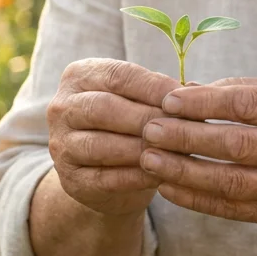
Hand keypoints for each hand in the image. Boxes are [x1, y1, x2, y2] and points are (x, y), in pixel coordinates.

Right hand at [47, 58, 181, 216]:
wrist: (107, 173)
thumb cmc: (131, 125)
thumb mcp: (141, 101)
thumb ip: (161, 94)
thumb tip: (195, 90)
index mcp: (79, 76)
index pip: (117, 76)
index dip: (153, 87)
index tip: (184, 97)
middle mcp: (62, 107)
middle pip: (103, 108)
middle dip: (146, 118)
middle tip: (182, 128)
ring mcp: (61, 145)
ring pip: (100, 145)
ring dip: (141, 149)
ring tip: (174, 153)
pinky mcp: (70, 180)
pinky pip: (104, 179)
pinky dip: (135, 177)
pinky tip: (161, 175)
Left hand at [139, 75, 256, 225]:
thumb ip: (245, 88)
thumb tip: (189, 87)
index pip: (249, 105)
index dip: (206, 103)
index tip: (169, 99)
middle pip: (236, 145)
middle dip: (187, 137)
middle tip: (150, 128)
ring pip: (231, 182)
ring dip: (184, 172)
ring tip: (149, 159)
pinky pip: (231, 209)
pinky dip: (196, 199)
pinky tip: (168, 187)